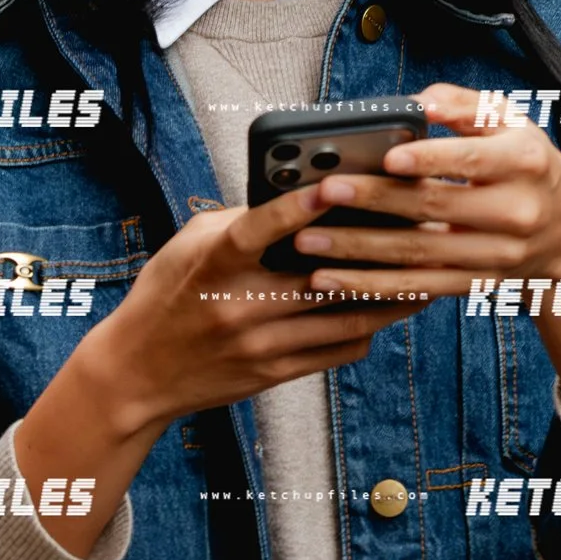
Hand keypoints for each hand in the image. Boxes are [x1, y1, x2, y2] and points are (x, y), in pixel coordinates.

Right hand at [14, 185, 423, 557]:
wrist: (136, 374)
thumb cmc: (165, 298)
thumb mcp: (188, 248)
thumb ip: (239, 222)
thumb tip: (295, 199)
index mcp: (213, 267)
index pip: (258, 231)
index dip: (297, 207)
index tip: (335, 184)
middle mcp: (238, 306)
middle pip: (322, 278)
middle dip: (375, 254)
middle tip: (416, 233)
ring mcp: (258, 344)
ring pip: (343, 319)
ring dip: (389, 298)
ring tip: (424, 278)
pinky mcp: (271, 372)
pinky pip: (335, 351)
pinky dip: (364, 330)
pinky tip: (383, 313)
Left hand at [290, 81, 560, 431]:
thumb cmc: (526, 165)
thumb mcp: (512, 123)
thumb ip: (465, 105)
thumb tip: (418, 103)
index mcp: (525, 162)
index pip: (472, 159)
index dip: (429, 159)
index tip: (387, 155)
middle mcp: (515, 212)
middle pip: (435, 207)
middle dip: (374, 200)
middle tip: (324, 192)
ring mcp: (495, 255)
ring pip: (418, 254)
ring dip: (358, 251)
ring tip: (308, 242)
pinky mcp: (473, 285)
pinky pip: (416, 289)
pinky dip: (369, 287)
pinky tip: (329, 282)